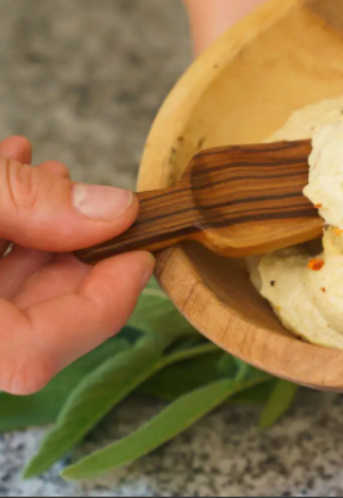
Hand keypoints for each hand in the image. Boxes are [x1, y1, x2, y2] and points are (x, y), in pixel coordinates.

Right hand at [0, 136, 152, 394]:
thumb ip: (32, 203)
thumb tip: (116, 212)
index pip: (36, 356)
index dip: (102, 305)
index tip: (140, 256)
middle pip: (31, 321)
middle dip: (75, 252)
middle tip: (93, 202)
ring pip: (5, 297)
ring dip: (41, 233)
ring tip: (48, 176)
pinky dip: (7, 232)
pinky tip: (13, 177)